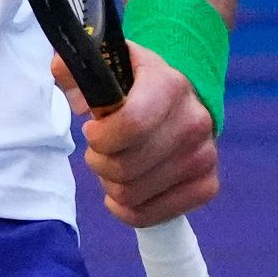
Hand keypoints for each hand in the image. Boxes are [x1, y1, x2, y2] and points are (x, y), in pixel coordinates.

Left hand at [52, 47, 218, 227]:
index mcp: (169, 84)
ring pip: (133, 194)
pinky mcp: (207, 185)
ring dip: (110, 183)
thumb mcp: (105, 61)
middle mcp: (194, 122)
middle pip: (126, 166)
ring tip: (112, 164)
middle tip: (98, 149)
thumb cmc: (134, 82)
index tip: (90, 130)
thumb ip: (74, 68)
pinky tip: (122, 189)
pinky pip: (153, 215)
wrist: (180, 98)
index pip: (132, 124)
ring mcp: (204, 157)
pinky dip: (127, 209)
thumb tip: (70, 89)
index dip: (101, 136)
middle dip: (99, 160)